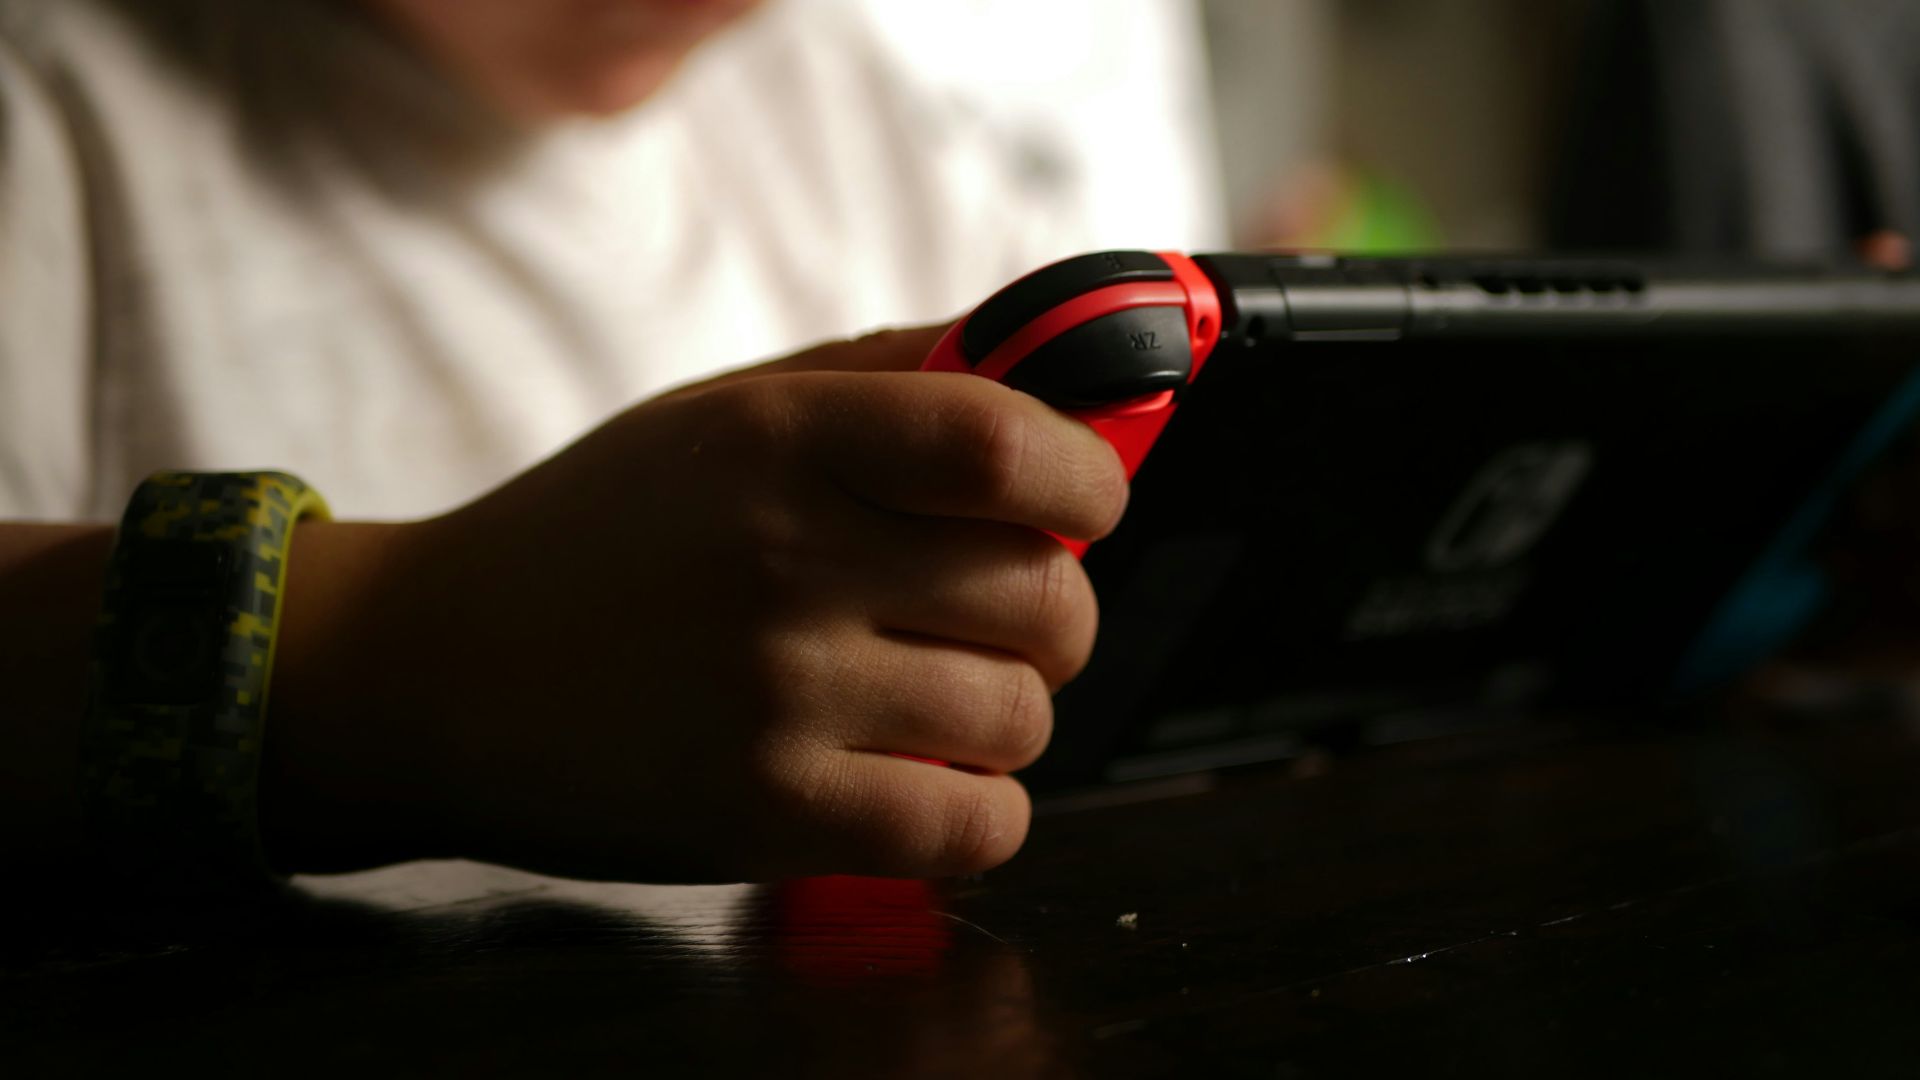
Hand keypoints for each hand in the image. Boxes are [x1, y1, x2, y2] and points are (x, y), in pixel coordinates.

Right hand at [267, 327, 1128, 882]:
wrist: (430, 674)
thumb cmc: (599, 533)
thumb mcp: (722, 414)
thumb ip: (887, 378)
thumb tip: (1055, 375)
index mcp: (781, 438)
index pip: (1008, 442)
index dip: (1089, 479)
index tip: (1088, 504)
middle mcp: (785, 558)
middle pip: (1047, 598)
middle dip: (1051, 614)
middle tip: (991, 618)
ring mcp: (777, 695)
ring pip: (1020, 719)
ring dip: (1005, 716)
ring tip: (930, 700)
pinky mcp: (766, 816)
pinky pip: (975, 826)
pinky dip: (982, 811)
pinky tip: (927, 782)